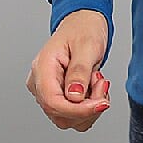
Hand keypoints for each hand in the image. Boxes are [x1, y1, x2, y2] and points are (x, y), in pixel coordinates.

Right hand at [25, 10, 112, 131]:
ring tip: (97, 81)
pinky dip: (89, 107)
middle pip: (60, 114)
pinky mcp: (58, 97)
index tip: (101, 103)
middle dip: (87, 106)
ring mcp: (48, 91)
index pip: (53, 102)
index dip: (78, 109)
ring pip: (68, 118)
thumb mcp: (86, 45)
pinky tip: (94, 88)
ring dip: (90, 106)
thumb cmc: (83, 29)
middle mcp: (40, 83)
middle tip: (102, 82)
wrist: (84, 24)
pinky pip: (73, 114)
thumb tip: (74, 97)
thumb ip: (79, 71)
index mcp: (42, 68)